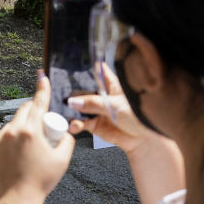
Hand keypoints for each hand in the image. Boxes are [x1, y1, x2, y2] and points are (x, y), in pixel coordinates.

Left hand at [0, 73, 74, 200]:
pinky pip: (4, 136)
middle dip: (34, 111)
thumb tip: (65, 132)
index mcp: (30, 131)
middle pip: (24, 110)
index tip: (42, 76)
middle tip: (43, 126)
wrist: (17, 199)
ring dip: (22, 127)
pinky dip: (12, 139)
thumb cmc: (41, 181)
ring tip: (30, 149)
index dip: (42, 89)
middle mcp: (12, 131)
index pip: (38, 104)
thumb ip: (67, 141)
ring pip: (13, 124)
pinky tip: (18, 154)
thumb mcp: (62, 160)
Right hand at [68, 64, 183, 203]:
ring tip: (67, 112)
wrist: (143, 141)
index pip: (97, 69)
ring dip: (72, 110)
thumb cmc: (138, 117)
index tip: (72, 62)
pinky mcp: (94, 124)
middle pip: (82, 89)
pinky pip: (80, 122)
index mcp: (111, 84)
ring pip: (78, 106)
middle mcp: (101, 95)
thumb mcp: (115, 105)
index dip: (86, 65)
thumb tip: (73, 101)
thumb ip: (93, 103)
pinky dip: (75, 124)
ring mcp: (96, 109)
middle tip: (61, 93)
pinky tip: (74, 125)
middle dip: (72, 91)